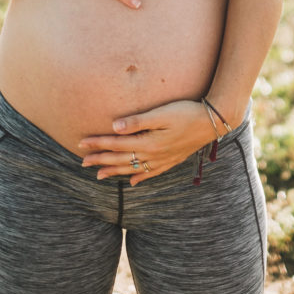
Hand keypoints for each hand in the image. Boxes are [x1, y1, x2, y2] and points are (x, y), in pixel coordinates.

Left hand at [78, 100, 214, 185]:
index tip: (81, 143)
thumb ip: (138, 121)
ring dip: (114, 170)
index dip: (97, 143)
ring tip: (99, 175)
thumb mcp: (162, 113)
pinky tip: (131, 181)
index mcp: (148, 142)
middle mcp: (152, 154)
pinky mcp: (171, 160)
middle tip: (82, 162)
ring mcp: (162, 159)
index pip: (116, 144)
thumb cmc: (186, 112)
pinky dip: (139, 177)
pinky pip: (150, 173)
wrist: (212, 122)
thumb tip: (115, 127)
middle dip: (100, 160)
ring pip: (132, 168)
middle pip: (121, 158)